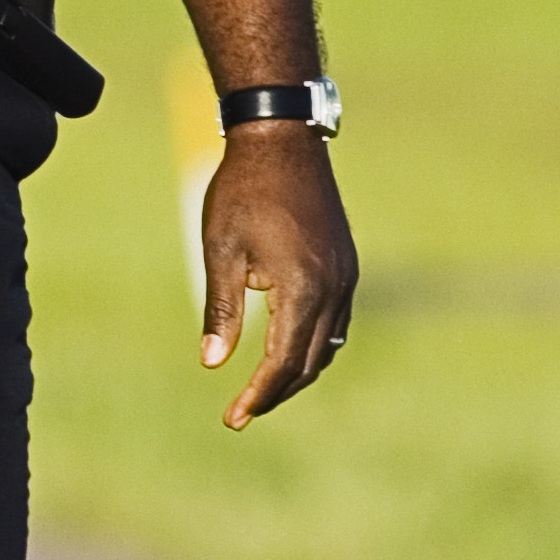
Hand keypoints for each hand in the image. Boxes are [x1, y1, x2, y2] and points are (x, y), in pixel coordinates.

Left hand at [200, 125, 357, 428]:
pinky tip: (287, 351)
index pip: (283, 361)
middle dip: (277, 391)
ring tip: (262, 391)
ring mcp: (346, 276)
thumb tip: (212, 363)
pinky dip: (313, 344)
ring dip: (297, 371)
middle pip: (310, 361)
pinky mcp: (346, 264)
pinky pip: (335, 321)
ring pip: (328, 345)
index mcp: (303, 288)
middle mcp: (335, 288)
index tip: (235, 417)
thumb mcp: (220, 251)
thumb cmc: (241, 193)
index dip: (260, 394)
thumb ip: (221, 311)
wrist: (282, 142)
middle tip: (242, 414)